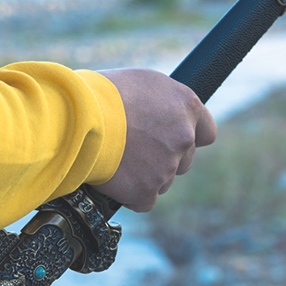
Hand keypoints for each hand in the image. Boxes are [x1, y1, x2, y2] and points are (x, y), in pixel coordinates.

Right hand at [92, 68, 216, 211]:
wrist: (79, 121)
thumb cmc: (102, 94)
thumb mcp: (141, 83)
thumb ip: (160, 103)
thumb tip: (157, 116)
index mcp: (187, 107)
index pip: (206, 133)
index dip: (186, 138)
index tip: (170, 139)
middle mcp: (183, 138)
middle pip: (183, 161)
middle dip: (163, 159)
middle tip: (134, 151)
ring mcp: (166, 167)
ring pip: (163, 181)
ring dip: (146, 177)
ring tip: (118, 163)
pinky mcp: (146, 190)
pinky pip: (145, 201)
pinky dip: (131, 196)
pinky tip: (116, 183)